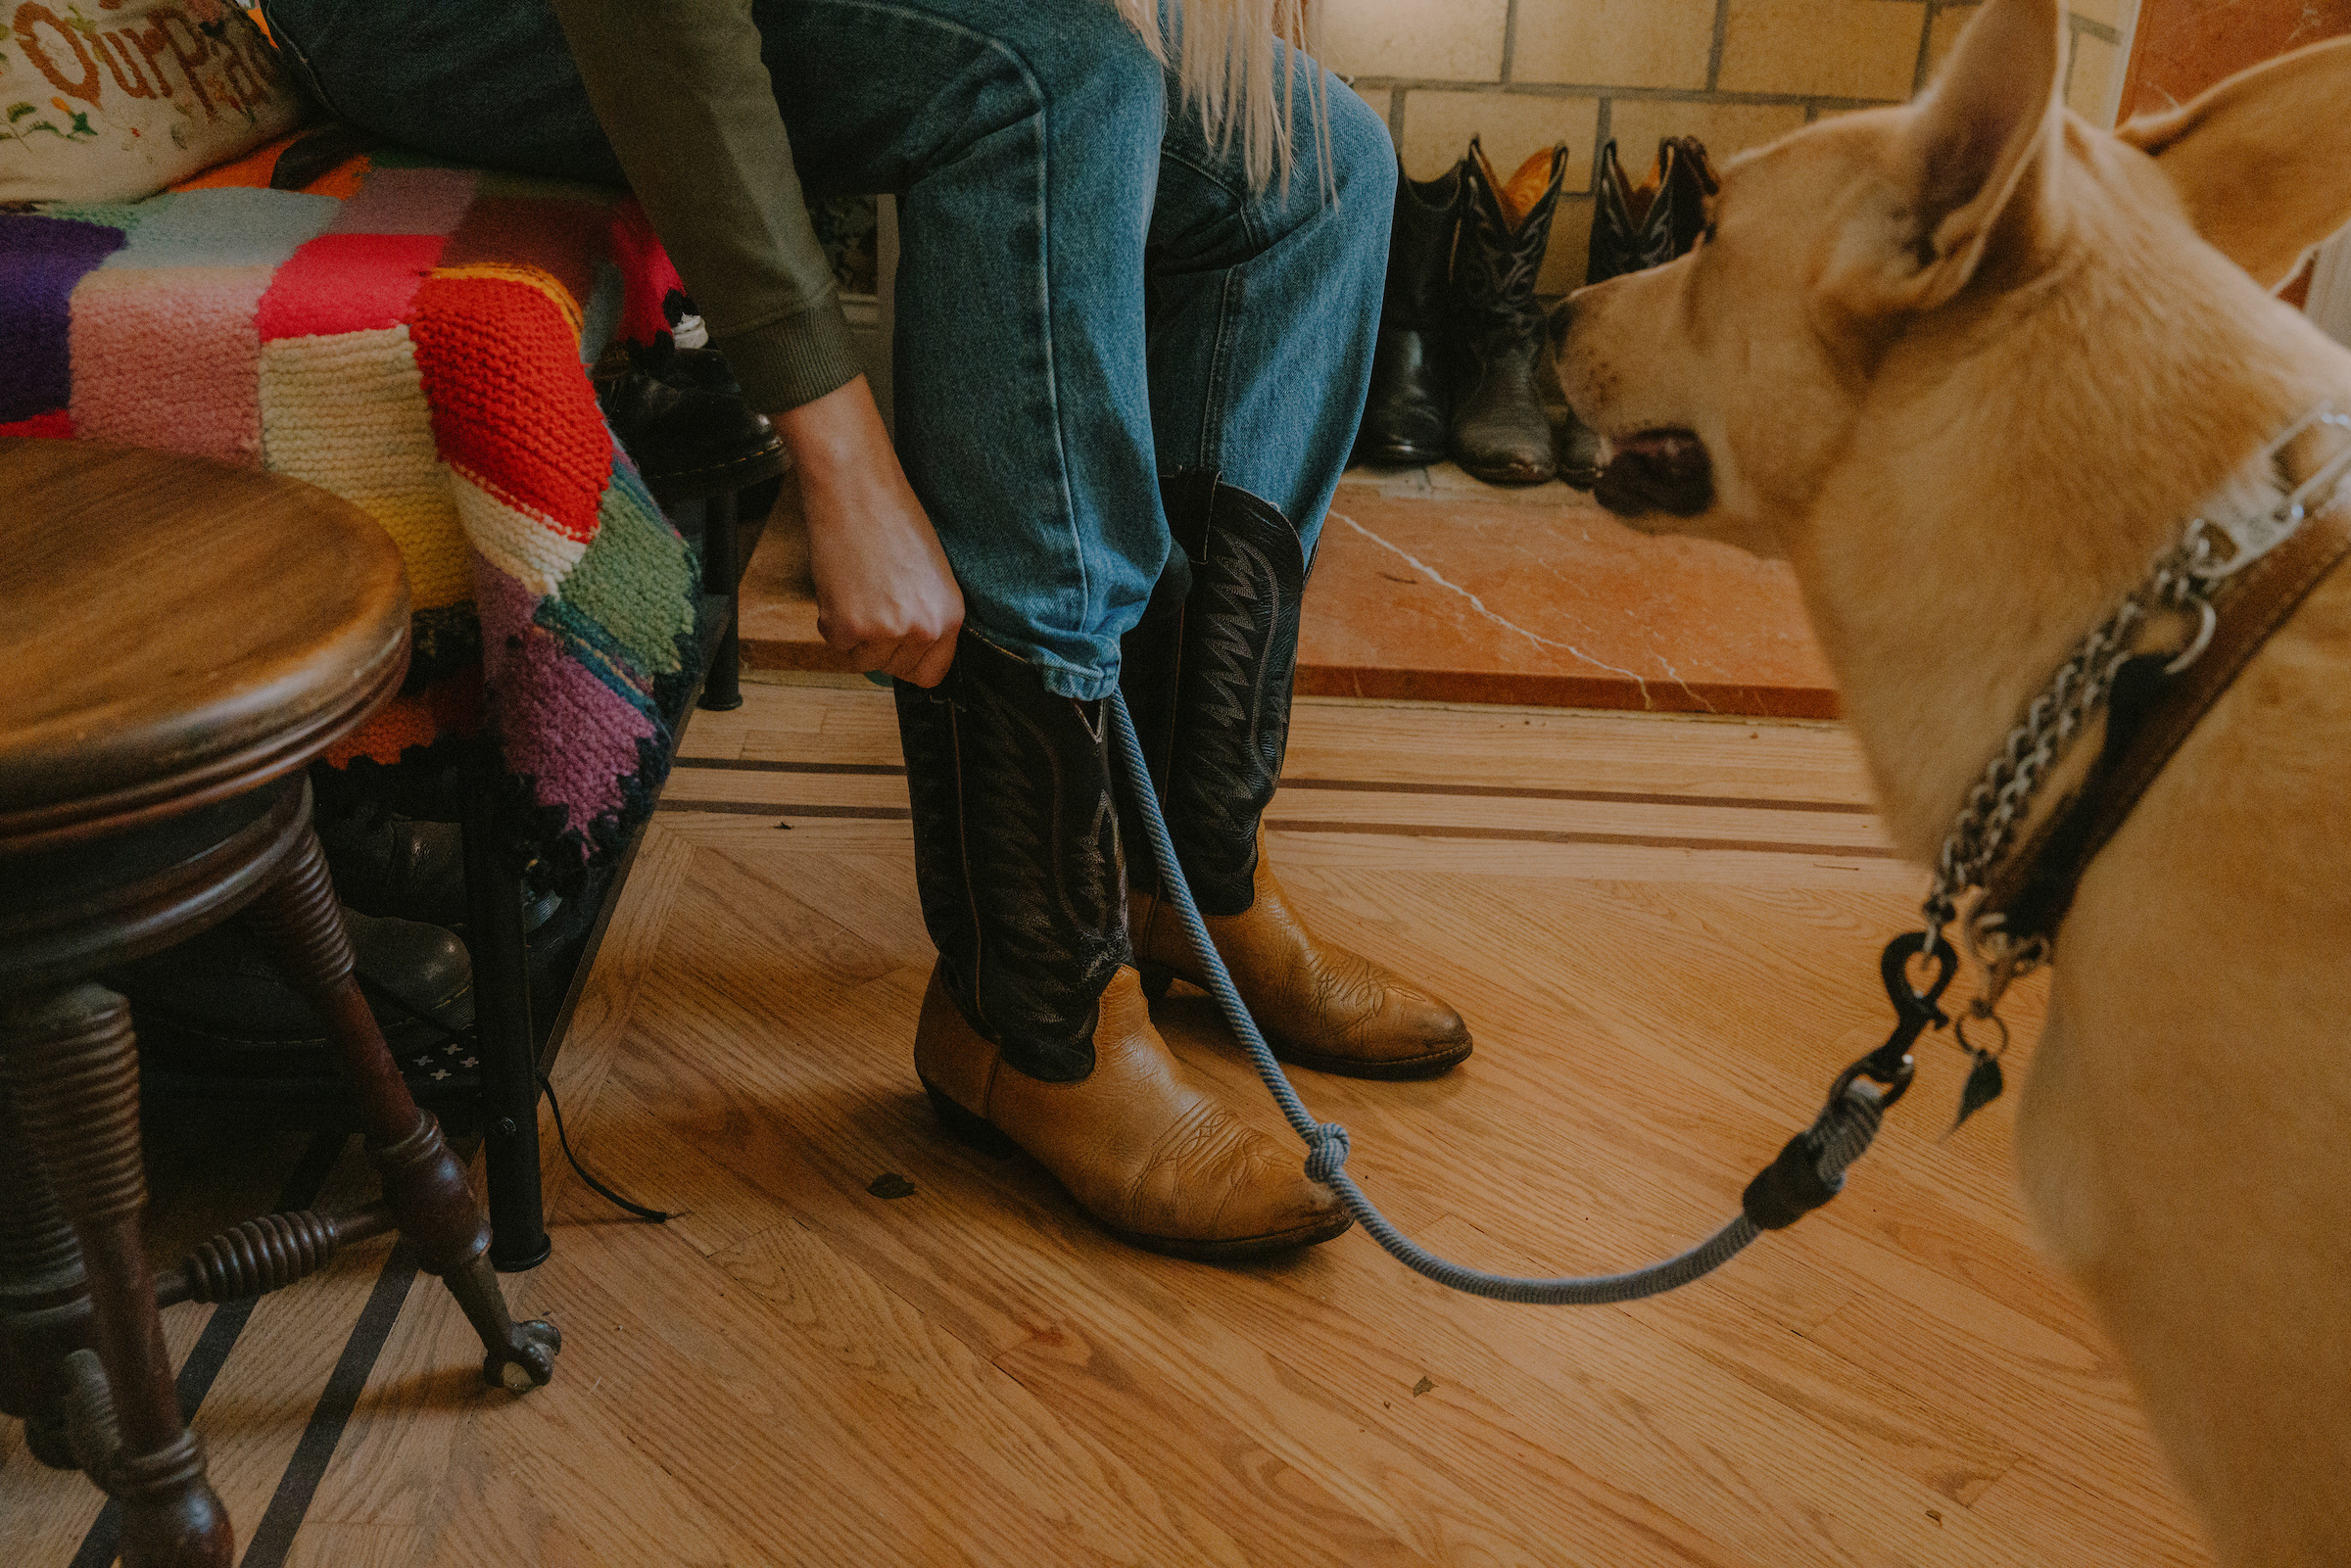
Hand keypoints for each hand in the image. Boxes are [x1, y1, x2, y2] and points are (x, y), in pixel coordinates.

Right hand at [773, 376, 961, 686]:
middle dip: (877, 645)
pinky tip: (838, 586)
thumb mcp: (930, 574)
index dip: (908, 661)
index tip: (894, 648)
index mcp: (950, 616)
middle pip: (894, 670)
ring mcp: (886, 631)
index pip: (932, 674)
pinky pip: (835, 644)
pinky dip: (829, 621)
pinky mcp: (848, 626)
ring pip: (862, 661)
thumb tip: (907, 648)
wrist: (856, 489)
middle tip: (868, 602)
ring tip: (855, 590)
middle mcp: (923, 629)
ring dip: (853, 634)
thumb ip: (924, 614)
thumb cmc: (891, 518)